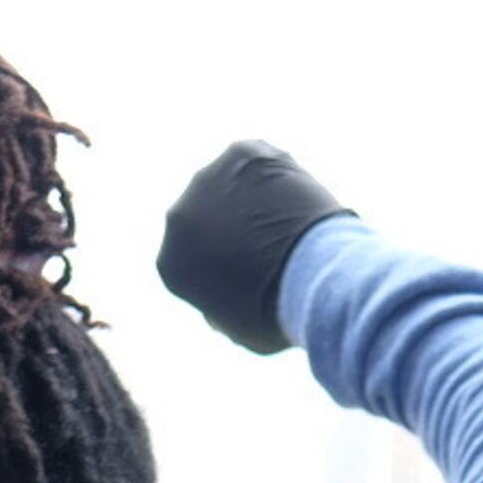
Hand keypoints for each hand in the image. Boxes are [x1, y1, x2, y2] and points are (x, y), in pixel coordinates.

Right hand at [156, 141, 352, 354]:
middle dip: (232, 226)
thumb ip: (218, 306)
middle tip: (274, 242)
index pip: (192, 260)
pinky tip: (298, 197)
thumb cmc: (282, 313)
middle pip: (205, 218)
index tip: (253, 271)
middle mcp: (177, 216)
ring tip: (292, 220)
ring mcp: (206, 180)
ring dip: (253, 197)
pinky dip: (276, 174)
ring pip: (230, 186)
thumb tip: (218, 296)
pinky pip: (258, 162)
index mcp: (170, 262)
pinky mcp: (240, 154)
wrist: (313, 275)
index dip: (224, 264)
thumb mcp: (239, 328)